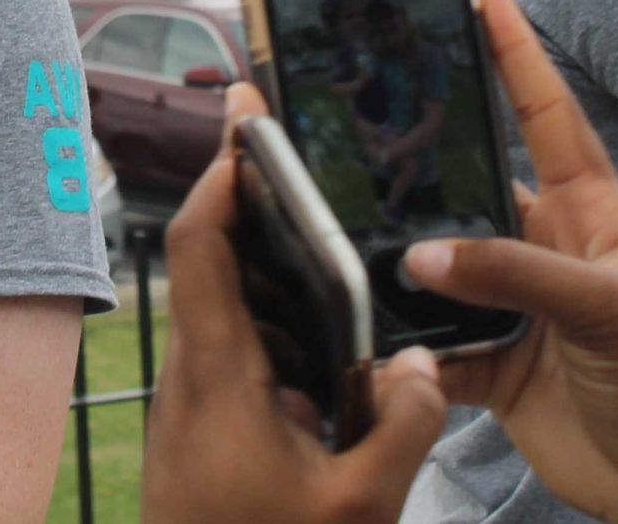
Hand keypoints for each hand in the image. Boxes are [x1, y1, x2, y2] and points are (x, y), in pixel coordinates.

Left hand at [142, 85, 447, 522]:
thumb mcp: (358, 507)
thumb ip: (403, 425)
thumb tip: (425, 362)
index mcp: (219, 374)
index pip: (198, 244)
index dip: (220, 177)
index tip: (252, 130)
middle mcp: (193, 378)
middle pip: (209, 264)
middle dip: (252, 209)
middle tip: (299, 161)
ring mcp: (192, 409)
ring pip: (223, 314)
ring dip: (268, 276)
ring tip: (330, 248)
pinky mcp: (202, 438)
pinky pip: (235, 360)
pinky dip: (274, 334)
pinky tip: (328, 351)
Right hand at [407, 0, 617, 523]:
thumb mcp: (614, 308)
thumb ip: (521, 274)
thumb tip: (429, 256)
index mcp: (589, 211)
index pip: (545, 111)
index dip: (514, 48)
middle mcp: (545, 247)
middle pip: (469, 185)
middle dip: (419, 160)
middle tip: (362, 122)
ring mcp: (516, 306)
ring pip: (439, 264)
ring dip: (400, 264)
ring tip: (351, 244)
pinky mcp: (493, 366)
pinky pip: (430, 344)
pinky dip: (402, 349)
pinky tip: (380, 345)